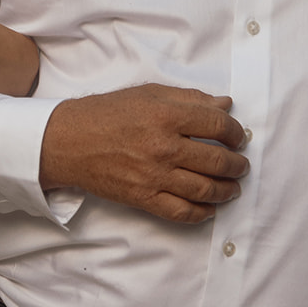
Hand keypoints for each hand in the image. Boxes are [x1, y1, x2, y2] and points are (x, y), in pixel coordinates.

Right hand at [39, 85, 247, 222]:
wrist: (67, 141)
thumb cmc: (105, 114)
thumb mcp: (147, 94)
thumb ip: (188, 98)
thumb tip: (225, 104)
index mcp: (166, 115)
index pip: (218, 124)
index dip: (236, 132)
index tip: (237, 136)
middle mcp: (164, 147)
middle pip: (218, 160)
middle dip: (237, 164)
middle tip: (240, 164)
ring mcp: (154, 175)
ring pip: (206, 189)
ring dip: (227, 190)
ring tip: (232, 187)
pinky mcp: (143, 198)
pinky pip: (182, 212)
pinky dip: (202, 213)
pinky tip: (209, 208)